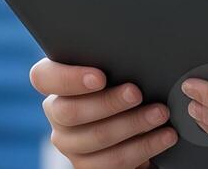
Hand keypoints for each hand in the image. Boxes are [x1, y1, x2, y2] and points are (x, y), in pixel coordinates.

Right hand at [29, 56, 178, 167]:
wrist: (134, 124)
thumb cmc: (123, 83)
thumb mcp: (115, 69)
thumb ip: (112, 61)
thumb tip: (134, 51)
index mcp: (55, 84)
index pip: (43, 78)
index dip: (69, 78)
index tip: (100, 77)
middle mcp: (57, 115)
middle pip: (71, 112)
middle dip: (108, 102)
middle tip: (137, 93)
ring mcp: (70, 144)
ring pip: (97, 137)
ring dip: (134, 124)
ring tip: (160, 113)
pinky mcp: (88, 166)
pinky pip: (114, 161)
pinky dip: (145, 146)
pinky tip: (164, 136)